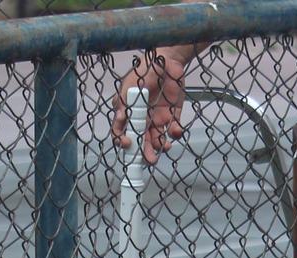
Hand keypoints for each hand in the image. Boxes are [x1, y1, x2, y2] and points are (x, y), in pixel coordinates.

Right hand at [113, 49, 188, 164]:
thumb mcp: (131, 83)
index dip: (123, 141)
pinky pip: (174, 129)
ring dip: (160, 147)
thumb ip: (125, 101)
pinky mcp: (173, 115)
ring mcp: (159, 118)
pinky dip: (175, 133)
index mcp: (130, 112)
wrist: (168, 59)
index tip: (128, 143)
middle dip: (144, 153)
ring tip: (165, 147)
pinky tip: (176, 130)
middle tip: (149, 160)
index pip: (123, 131)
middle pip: (142, 142)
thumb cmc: (145, 69)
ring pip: (158, 140)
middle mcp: (144, 118)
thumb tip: (120, 118)